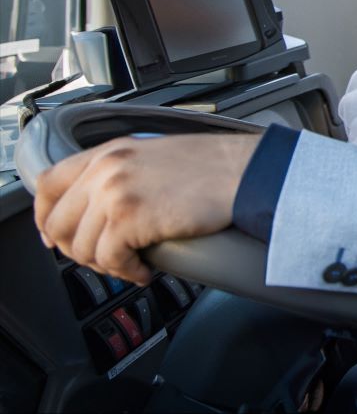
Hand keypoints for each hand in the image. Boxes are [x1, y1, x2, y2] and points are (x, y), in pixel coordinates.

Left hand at [33, 133, 258, 283]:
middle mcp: (105, 168)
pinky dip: (126, 273)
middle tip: (101, 259)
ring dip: (105, 265)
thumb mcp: (153, 154)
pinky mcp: (130, 219)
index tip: (54, 234)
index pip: (47, 183)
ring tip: (131, 265)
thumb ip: (120, 172)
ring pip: (82, 247)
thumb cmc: (212, 166)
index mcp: (108, 151)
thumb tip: (99, 207)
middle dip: (75, 250)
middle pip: (57, 222)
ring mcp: (115, 193)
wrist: (244, 171)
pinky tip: (145, 270)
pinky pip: (110, 260)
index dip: (45, 216)